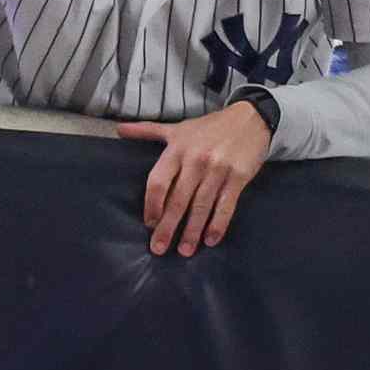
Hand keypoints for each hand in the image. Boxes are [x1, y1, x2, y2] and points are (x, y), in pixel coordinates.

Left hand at [117, 102, 271, 255]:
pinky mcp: (238, 177)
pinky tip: (211, 240)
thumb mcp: (178, 128)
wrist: (250, 118)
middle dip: (167, 226)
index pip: (158, 182)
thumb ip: (148, 131)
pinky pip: (226, 205)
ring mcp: (218, 169)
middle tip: (158, 248)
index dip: (152, 205)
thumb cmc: (209, 127)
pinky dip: (218, 224)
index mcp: (177, 149)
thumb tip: (119, 129)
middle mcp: (195, 160)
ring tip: (184, 251)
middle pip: (178, 199)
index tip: (149, 224)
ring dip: (192, 231)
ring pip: (201, 205)